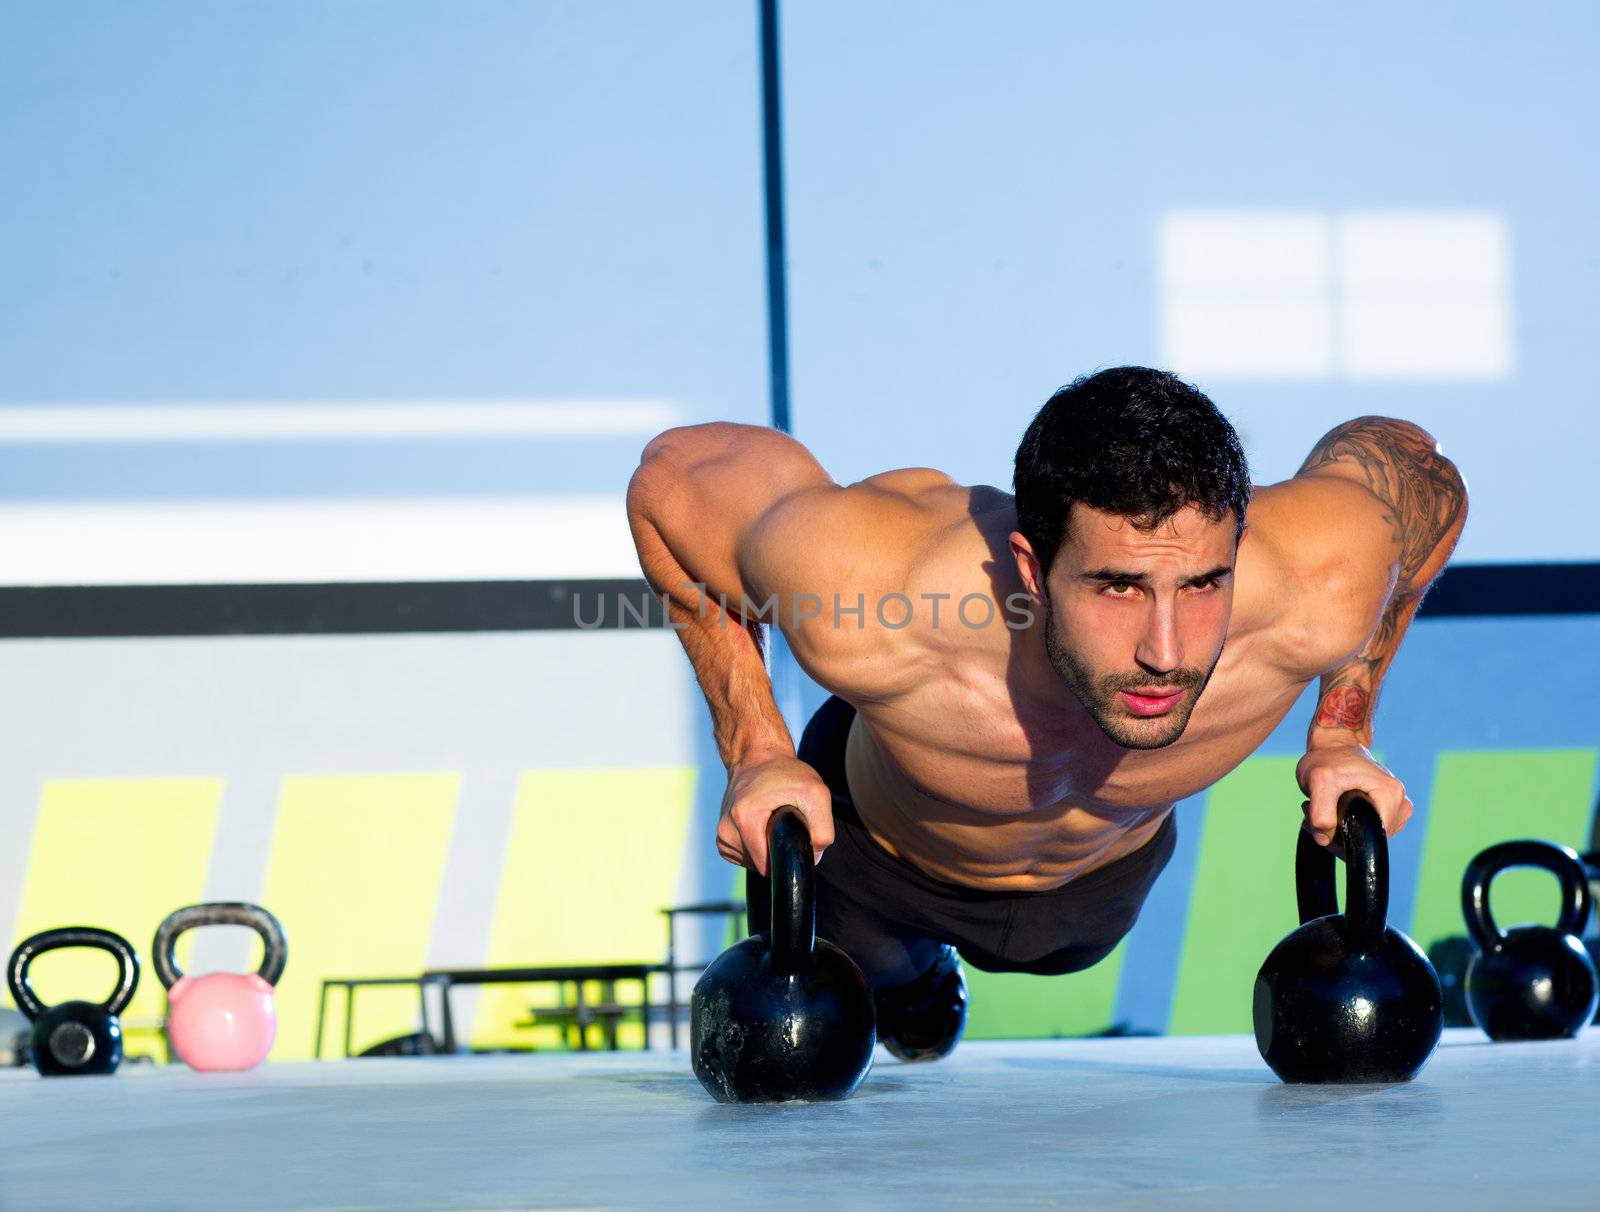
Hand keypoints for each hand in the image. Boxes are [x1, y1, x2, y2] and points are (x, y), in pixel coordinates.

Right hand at [716, 753, 834, 874]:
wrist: (757, 756)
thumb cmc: (785, 772)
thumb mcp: (816, 793)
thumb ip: (822, 829)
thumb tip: (813, 856)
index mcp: (744, 818)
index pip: (767, 865)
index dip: (786, 856)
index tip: (792, 834)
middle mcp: (726, 829)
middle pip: (760, 866)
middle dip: (777, 850)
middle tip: (784, 822)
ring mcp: (722, 834)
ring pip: (752, 863)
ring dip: (767, 848)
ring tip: (772, 821)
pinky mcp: (723, 837)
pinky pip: (745, 857)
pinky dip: (758, 847)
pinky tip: (762, 826)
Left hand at [1295, 742, 1411, 852]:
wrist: (1332, 745)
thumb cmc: (1327, 759)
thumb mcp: (1319, 781)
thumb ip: (1320, 812)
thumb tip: (1325, 839)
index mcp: (1391, 795)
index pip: (1371, 838)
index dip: (1343, 841)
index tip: (1320, 825)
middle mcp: (1400, 804)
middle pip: (1368, 840)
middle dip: (1335, 834)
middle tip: (1311, 813)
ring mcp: (1396, 810)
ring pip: (1364, 838)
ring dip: (1335, 831)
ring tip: (1317, 808)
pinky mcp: (1386, 813)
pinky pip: (1364, 832)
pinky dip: (1341, 827)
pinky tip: (1325, 811)